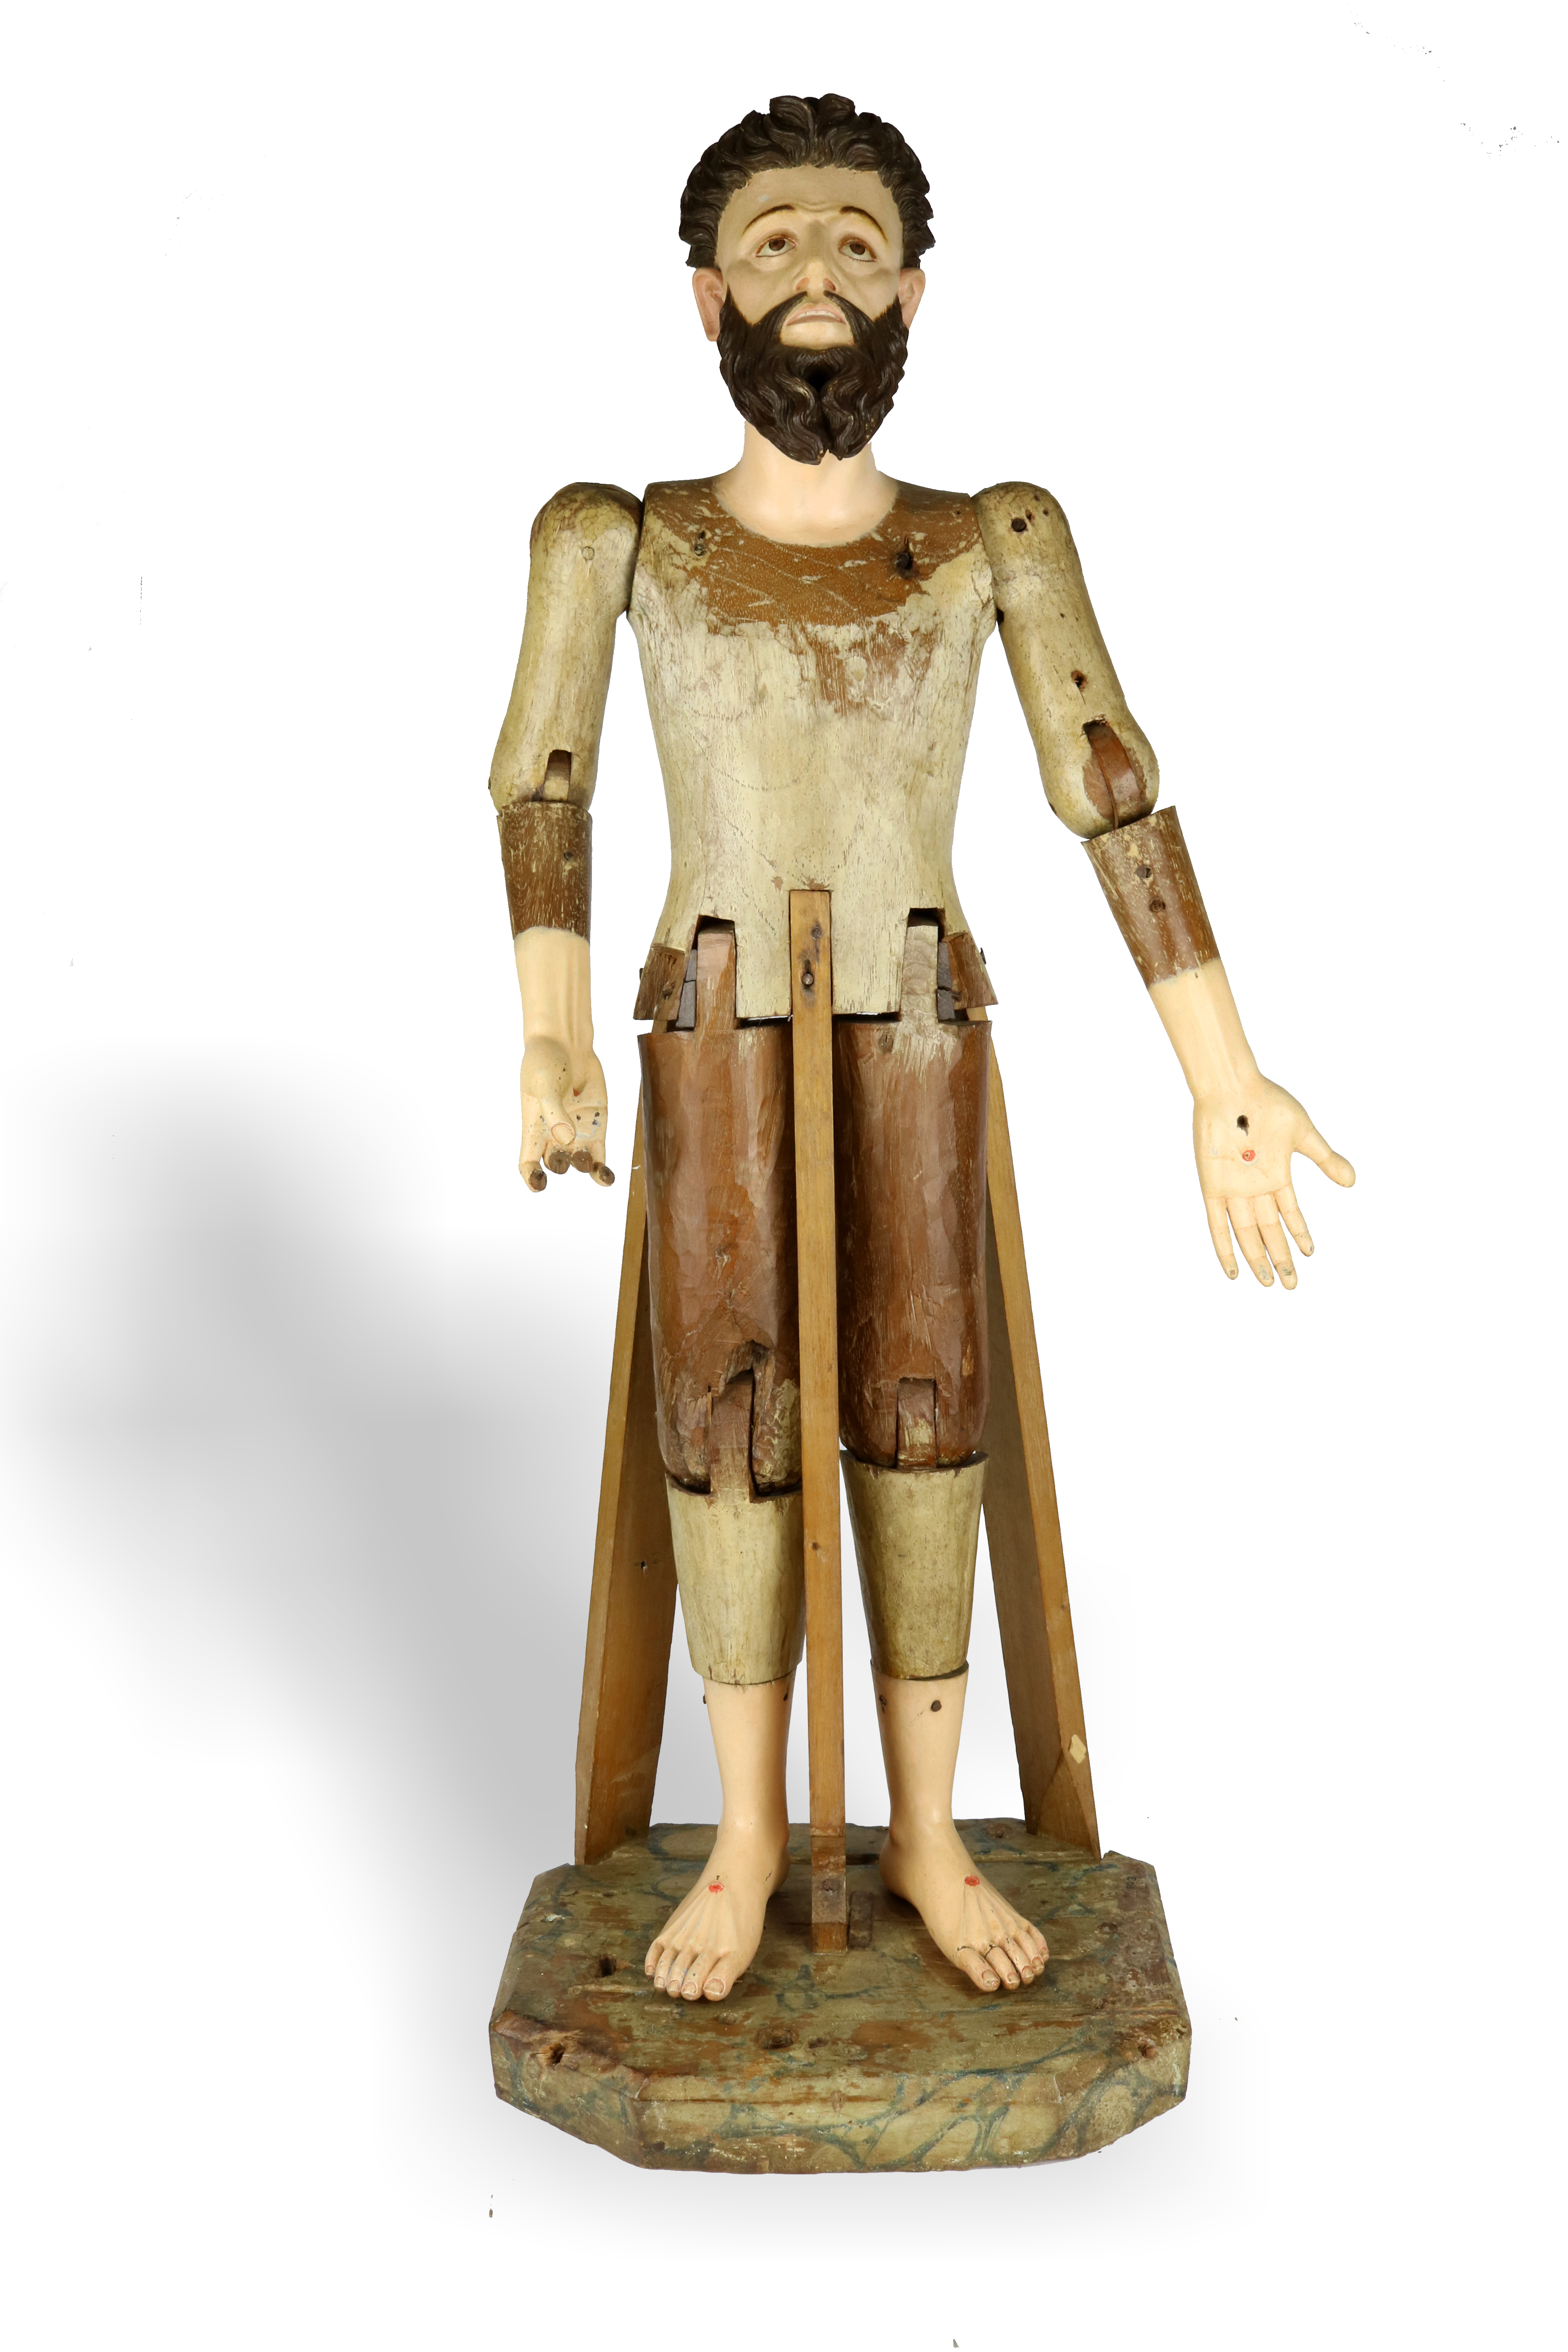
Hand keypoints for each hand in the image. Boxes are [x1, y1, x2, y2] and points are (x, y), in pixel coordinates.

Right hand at [519, 1034, 612, 1192]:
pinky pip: (599, 1156)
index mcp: (534, 1128)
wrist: (566, 1043)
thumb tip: (567, 1139)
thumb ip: (554, 1111)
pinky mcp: (596, 1127)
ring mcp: (576, 1132)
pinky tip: (607, 1178)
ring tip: (587, 1160)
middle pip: (555, 1164)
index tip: (540, 1185)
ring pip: (578, 1163)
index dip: (531, 1177)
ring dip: (583, 1166)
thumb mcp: (544, 1084)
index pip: (528, 1162)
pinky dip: (603, 1170)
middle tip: (566, 1150)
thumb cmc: (545, 1062)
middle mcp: (554, 1135)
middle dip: (560, 1164)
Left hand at [1193, 1076, 1353, 1287]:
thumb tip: (1352, 1182)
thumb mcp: (1303, 1134)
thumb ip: (1326, 1159)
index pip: (1289, 1214)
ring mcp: (1234, 1188)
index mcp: (1275, 1175)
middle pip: (1268, 1231)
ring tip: (1269, 1282)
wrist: (1232, 1088)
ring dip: (1258, 1258)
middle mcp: (1254, 1187)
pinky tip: (1233, 1271)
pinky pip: (1217, 1224)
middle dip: (1281, 1258)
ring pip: (1247, 1233)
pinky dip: (1225, 1247)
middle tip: (1290, 1286)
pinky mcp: (1213, 1186)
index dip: (1300, 1234)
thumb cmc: (1268, 1104)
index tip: (1311, 1254)